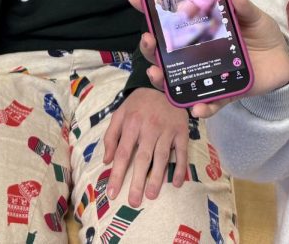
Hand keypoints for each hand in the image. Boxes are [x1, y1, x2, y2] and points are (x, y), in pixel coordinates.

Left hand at [102, 87, 188, 207]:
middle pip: (142, 158)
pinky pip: (181, 152)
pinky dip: (180, 168)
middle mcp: (149, 128)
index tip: (112, 193)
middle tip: (133, 202)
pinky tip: (177, 183)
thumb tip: (106, 160)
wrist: (164, 86)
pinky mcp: (181, 131)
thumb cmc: (139, 103)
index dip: (117, 174)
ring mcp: (167, 130)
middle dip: (137, 182)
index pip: (122, 153)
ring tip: (151, 196)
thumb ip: (111, 136)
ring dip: (157, 178)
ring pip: (161, 158)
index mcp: (131, 123)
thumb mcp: (120, 113)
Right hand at [124, 0, 288, 117]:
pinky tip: (196, 108)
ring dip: (162, 79)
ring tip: (157, 73)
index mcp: (200, 28)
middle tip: (148, 39)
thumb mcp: (254, 17)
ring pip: (177, 79)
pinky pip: (210, 103)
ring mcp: (207, 73)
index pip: (169, 18)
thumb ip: (244, 8)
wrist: (283, 61)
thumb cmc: (262, 33)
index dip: (149, 7)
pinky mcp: (223, 93)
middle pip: (164, 52)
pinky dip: (202, 108)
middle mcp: (197, 51)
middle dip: (149, 47)